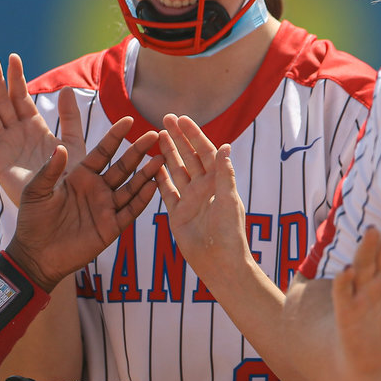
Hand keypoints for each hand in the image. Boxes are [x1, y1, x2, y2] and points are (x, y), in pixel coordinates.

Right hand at [0, 54, 87, 201]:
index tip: (13, 58)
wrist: (62, 206)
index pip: (20, 97)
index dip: (16, 78)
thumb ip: (70, 117)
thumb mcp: (74, 143)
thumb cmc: (70, 179)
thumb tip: (66, 88)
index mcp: (33, 127)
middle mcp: (15, 133)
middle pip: (1, 101)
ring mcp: (3, 145)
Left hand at [4, 124, 160, 291]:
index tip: (129, 120)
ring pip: (131, 187)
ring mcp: (106, 208)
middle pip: (122, 166)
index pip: (102, 152)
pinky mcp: (110, 228)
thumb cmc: (33, 221)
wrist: (35, 255)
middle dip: (138, 151)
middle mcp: (96, 189)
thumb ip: (49, 170)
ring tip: (161, 158)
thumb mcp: (36, 191)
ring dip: (146, 174)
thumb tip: (60, 147)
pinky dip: (142, 199)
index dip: (115, 136)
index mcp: (80, 176)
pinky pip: (130, 211)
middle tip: (155, 134)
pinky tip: (153, 186)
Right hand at [154, 114, 248, 276]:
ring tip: (158, 136)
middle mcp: (203, 188)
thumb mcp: (228, 201)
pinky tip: (152, 165)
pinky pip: (166, 192)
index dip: (194, 135)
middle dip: (178, 138)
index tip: (183, 119)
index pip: (205, 152)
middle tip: (165, 119)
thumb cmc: (229, 233)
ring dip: (168, 153)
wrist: (220, 262)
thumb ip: (224, 174)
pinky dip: (159, 178)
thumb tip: (225, 146)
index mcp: (217, 182)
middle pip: (189, 156)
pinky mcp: (177, 214)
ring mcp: (189, 200)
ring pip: (176, 170)